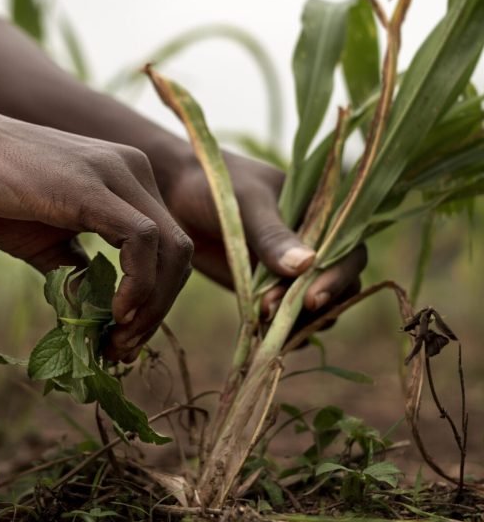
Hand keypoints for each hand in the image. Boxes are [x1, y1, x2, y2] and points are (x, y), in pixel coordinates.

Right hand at [0, 93, 192, 362]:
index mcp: (129, 182)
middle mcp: (133, 172)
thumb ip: (76, 274)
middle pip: (178, 251)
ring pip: (171, 248)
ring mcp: (116, 173)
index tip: (124, 336)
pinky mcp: (91, 186)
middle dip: (159, 309)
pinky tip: (114, 312)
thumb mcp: (45, 242)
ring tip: (117, 340)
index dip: (156, 299)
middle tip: (124, 348)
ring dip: (152, 306)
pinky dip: (139, 283)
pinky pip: (141, 239)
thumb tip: (96, 318)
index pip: (168, 247)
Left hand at [162, 149, 366, 312]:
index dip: (338, 276)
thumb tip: (307, 265)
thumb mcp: (245, 204)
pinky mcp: (268, 289)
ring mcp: (291, 268)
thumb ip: (272, 234)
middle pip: (339, 283)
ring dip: (299, 320)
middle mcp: (313, 243)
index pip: (347, 249)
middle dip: (317, 303)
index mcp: (320, 212)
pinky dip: (282, 329)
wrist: (175, 198)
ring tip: (264, 320)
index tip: (311, 297)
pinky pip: (287, 316)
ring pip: (316, 305)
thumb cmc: (215, 187)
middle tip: (279, 312)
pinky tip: (263, 334)